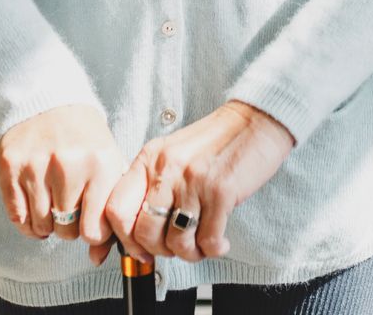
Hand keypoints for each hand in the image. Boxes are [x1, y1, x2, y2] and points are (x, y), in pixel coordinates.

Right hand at [0, 103, 127, 246]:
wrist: (52, 100)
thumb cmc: (86, 140)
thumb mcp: (109, 165)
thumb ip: (109, 212)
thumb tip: (97, 259)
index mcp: (101, 164)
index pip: (94, 230)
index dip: (91, 234)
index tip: (89, 223)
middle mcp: (68, 165)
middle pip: (66, 231)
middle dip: (69, 226)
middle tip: (70, 206)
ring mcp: (36, 165)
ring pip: (40, 226)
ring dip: (47, 224)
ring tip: (53, 203)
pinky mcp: (10, 166)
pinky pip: (17, 217)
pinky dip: (26, 221)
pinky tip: (35, 204)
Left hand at [90, 101, 295, 266]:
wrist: (256, 120)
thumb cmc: (217, 140)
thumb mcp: (174, 153)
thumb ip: (154, 184)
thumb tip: (140, 230)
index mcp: (149, 159)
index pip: (116, 209)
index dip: (124, 239)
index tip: (139, 250)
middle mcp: (167, 169)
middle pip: (144, 232)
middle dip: (159, 251)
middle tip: (174, 248)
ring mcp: (194, 181)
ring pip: (176, 241)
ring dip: (190, 253)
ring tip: (201, 246)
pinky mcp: (221, 192)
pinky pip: (208, 239)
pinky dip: (213, 249)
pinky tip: (219, 243)